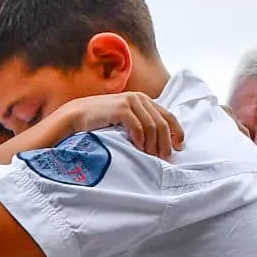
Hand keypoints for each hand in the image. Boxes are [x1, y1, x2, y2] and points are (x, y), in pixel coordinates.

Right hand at [42, 91, 182, 159]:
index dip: (176, 132)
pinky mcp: (120, 108)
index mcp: (144, 100)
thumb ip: (141, 123)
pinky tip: (139, 148)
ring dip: (153, 144)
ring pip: (152, 126)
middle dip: (166, 143)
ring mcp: (130, 101)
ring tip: (151, 157)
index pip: (168, 116)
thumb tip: (157, 142)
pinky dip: (141, 138)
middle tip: (164, 158)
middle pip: (163, 123)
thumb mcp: (125, 120)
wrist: (77, 115)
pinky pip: (137, 126)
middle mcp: (140, 98)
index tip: (179, 148)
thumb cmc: (101, 121)